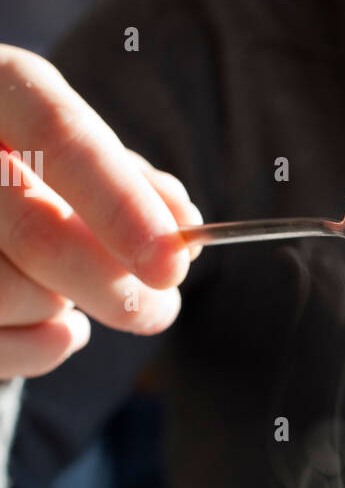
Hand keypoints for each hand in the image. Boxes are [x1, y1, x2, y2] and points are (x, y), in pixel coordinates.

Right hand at [0, 44, 202, 378]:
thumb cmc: (24, 169)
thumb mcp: (73, 154)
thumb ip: (131, 182)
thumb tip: (184, 223)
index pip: (59, 136)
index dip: (120, 204)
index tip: (173, 263)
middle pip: (32, 229)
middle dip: (111, 285)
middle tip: (162, 311)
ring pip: (3, 293)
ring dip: (62, 313)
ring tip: (78, 301)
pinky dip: (35, 351)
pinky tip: (62, 333)